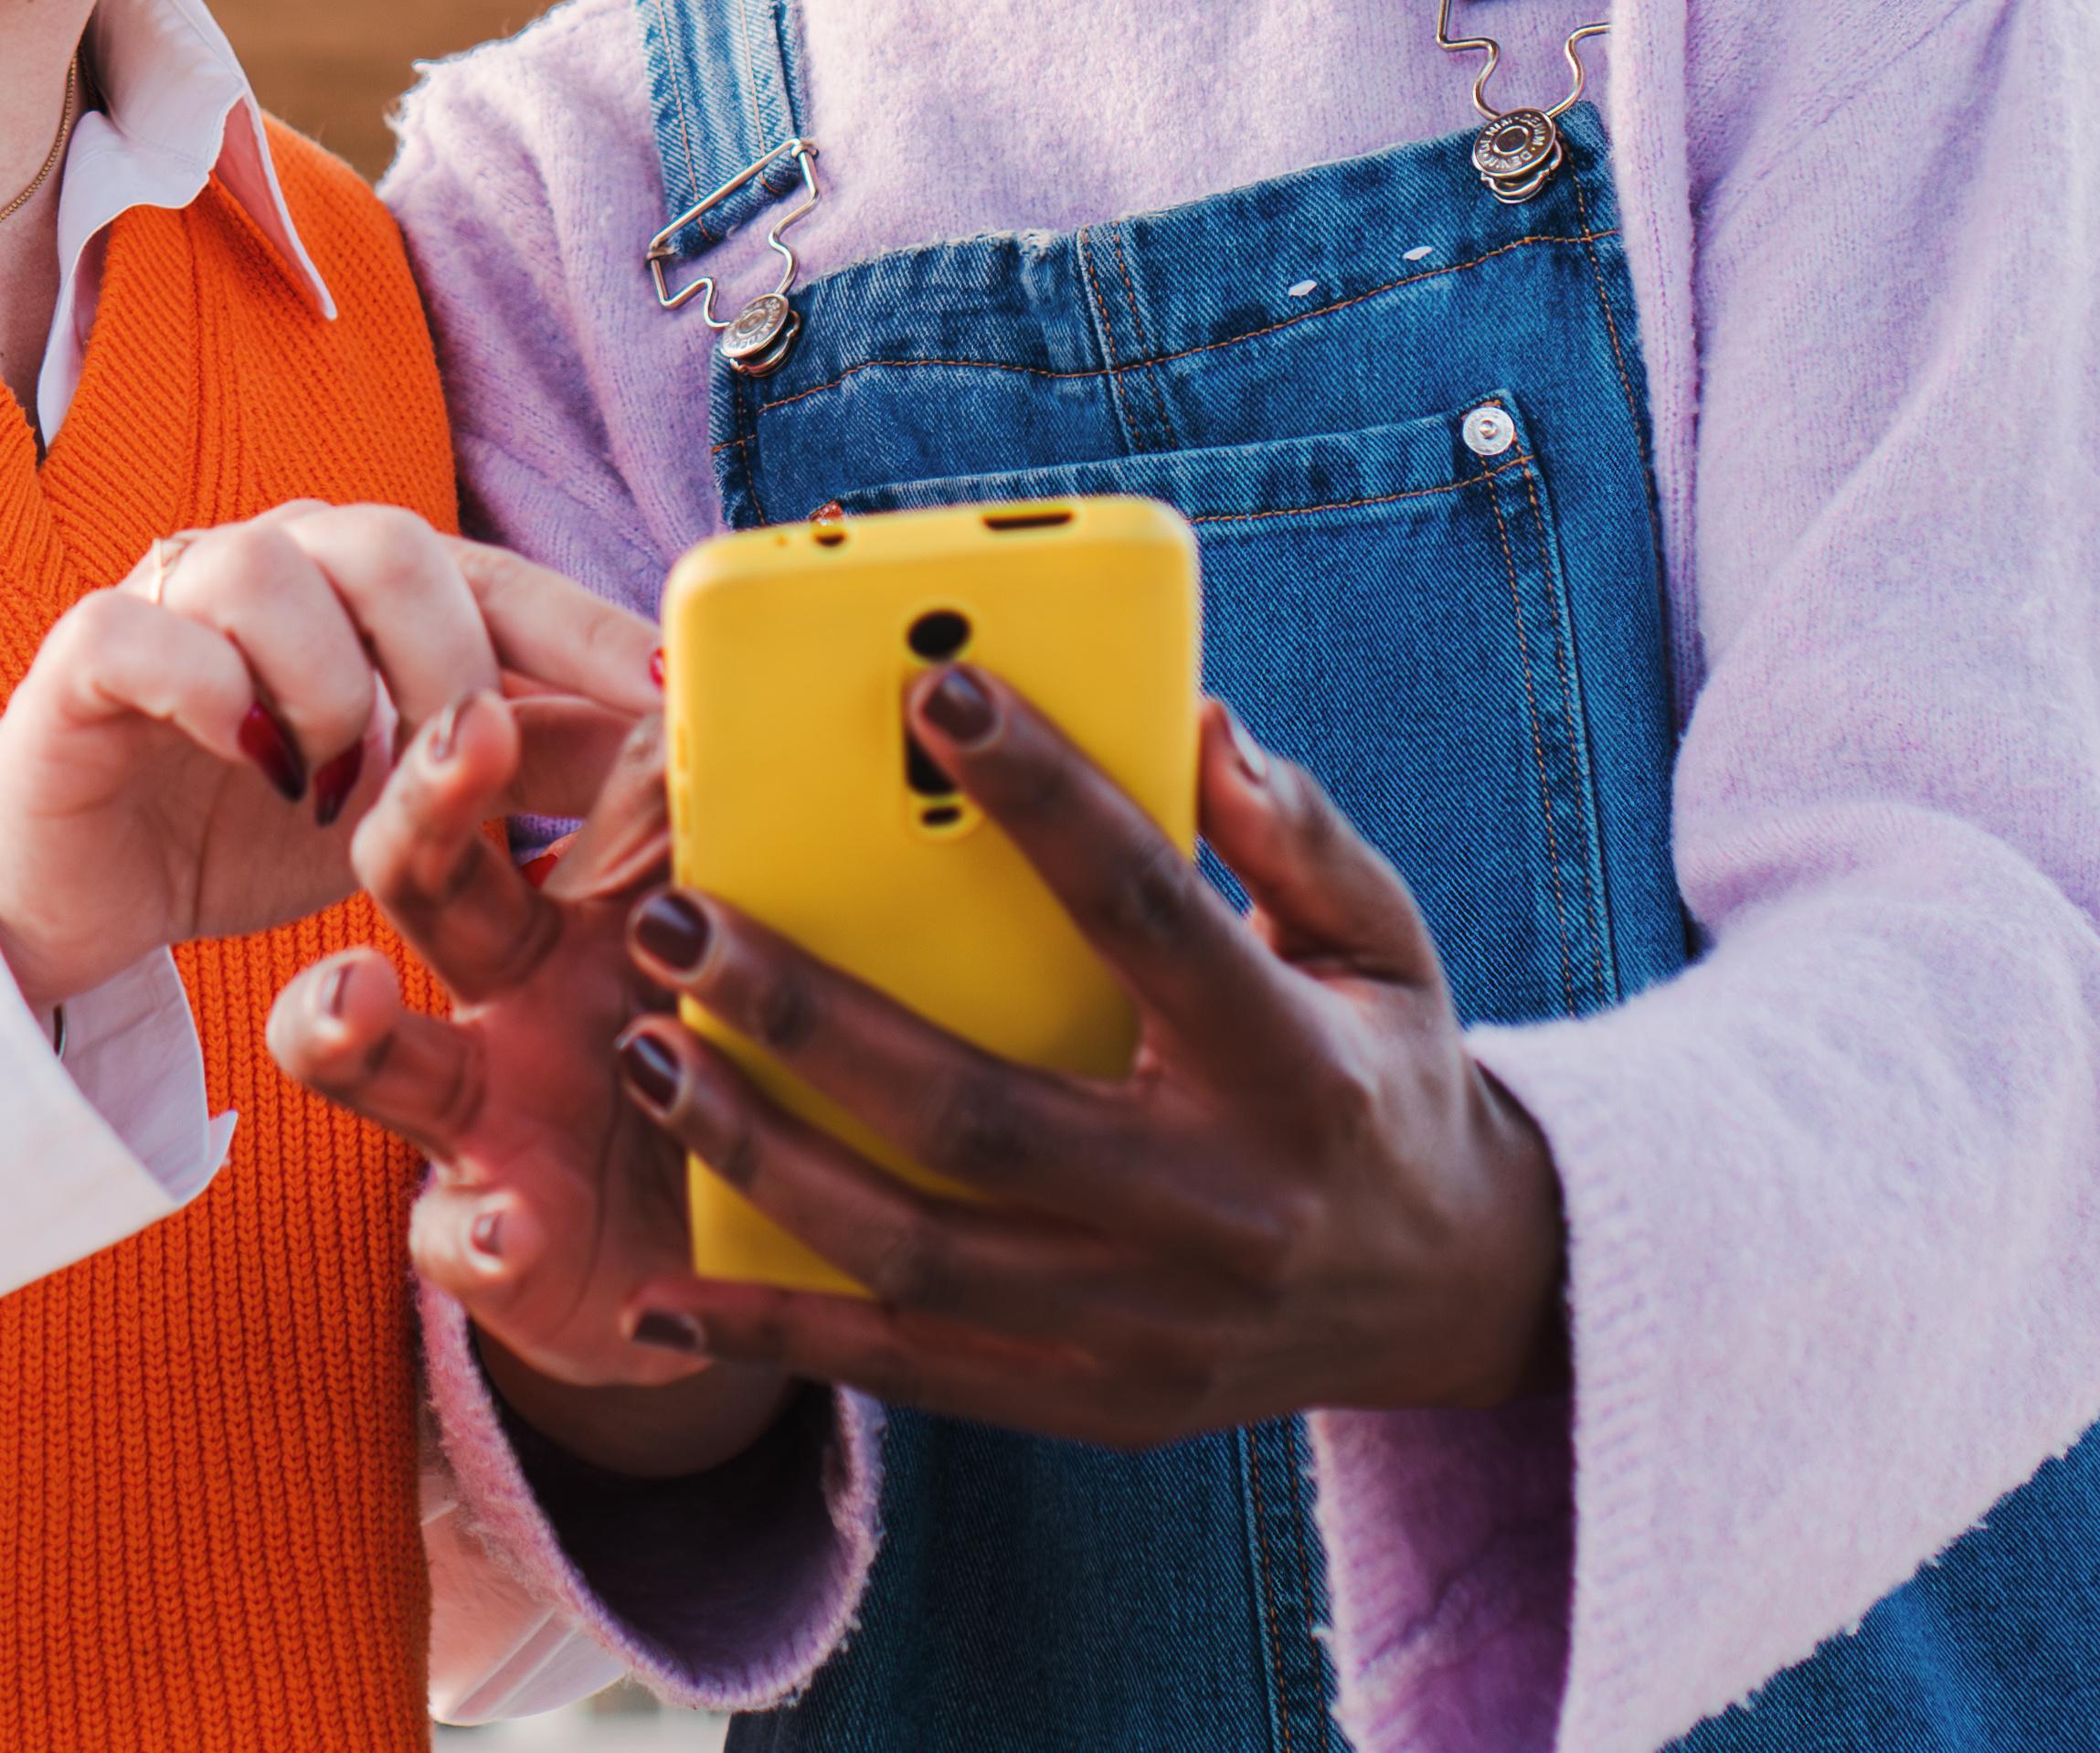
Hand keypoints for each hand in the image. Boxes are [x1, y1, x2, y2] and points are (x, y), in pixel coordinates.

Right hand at [0, 503, 658, 1009]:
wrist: (87, 888)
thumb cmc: (257, 826)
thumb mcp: (407, 807)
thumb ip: (512, 762)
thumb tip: (664, 752)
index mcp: (370, 586)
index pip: (504, 581)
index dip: (586, 632)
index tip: (669, 699)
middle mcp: (282, 559)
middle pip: (392, 545)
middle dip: (447, 668)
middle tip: (458, 773)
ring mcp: (176, 591)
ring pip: (268, 570)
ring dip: (325, 692)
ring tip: (331, 790)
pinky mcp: (86, 649)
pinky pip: (150, 633)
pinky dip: (210, 693)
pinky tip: (243, 760)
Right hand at [266, 693, 796, 1479]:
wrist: (732, 1258)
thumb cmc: (734, 1061)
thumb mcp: (744, 935)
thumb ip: (741, 835)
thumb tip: (768, 690)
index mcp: (564, 895)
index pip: (500, 778)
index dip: (485, 724)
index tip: (505, 677)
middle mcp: (500, 988)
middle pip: (417, 871)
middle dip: (422, 802)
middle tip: (463, 740)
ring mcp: (479, 1113)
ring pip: (361, 1047)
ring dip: (340, 1016)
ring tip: (353, 995)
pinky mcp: (488, 1241)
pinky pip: (451, 1234)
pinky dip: (475, 1231)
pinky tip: (508, 1223)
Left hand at [603, 669, 1562, 1446]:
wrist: (1452, 1294)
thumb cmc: (1386, 1071)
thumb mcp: (1385, 938)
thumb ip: (1290, 830)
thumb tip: (1192, 721)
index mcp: (1295, 1067)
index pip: (1147, 915)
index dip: (1044, 800)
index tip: (934, 691)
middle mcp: (1219, 1212)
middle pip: (976, 1113)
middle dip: (806, 1013)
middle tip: (676, 917)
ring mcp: (1149, 1330)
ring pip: (916, 1253)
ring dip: (760, 1156)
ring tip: (646, 1052)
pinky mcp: (1095, 1408)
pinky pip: (910, 1377)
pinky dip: (778, 1337)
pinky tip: (662, 1291)